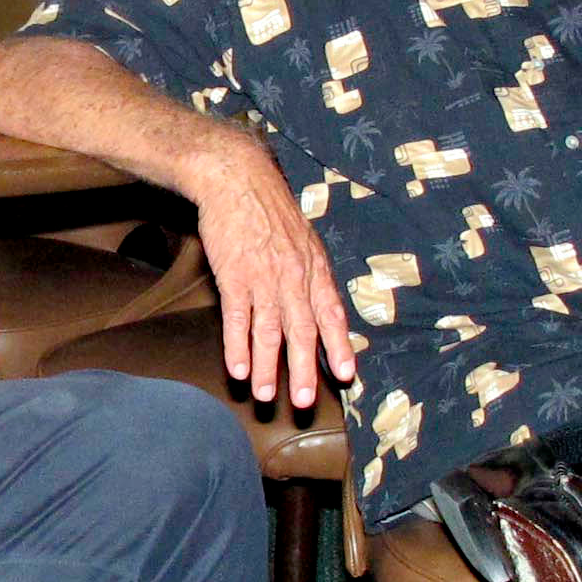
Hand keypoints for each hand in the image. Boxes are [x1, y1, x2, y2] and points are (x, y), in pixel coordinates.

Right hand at [189, 129, 355, 408]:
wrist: (238, 180)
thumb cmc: (269, 211)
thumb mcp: (302, 240)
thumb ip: (309, 275)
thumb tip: (316, 307)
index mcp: (314, 269)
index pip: (331, 314)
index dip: (339, 345)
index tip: (347, 374)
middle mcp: (294, 278)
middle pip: (302, 331)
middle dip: (304, 369)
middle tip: (303, 402)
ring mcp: (264, 278)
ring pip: (269, 331)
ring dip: (267, 366)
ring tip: (265, 395)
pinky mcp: (235, 275)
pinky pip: (238, 318)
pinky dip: (237, 346)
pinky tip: (237, 368)